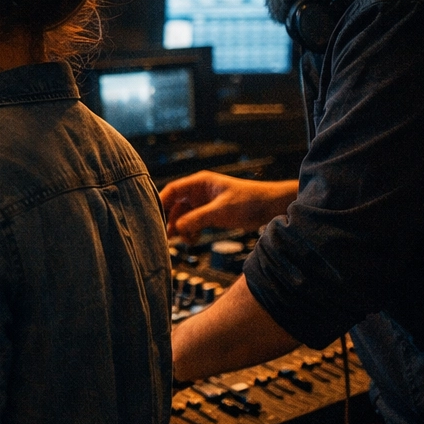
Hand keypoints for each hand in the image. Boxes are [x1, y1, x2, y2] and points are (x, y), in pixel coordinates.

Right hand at [158, 171, 297, 241]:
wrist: (270, 207)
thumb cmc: (249, 202)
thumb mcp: (220, 210)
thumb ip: (197, 219)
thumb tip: (177, 228)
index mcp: (199, 183)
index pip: (172, 190)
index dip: (161, 202)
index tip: (153, 217)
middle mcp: (199, 191)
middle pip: (175, 205)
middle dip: (171, 220)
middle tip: (166, 235)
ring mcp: (204, 203)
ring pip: (184, 216)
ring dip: (182, 228)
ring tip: (185, 240)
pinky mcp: (210, 213)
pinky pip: (193, 222)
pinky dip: (191, 231)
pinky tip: (194, 240)